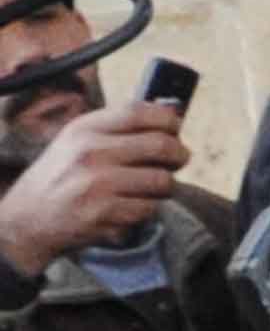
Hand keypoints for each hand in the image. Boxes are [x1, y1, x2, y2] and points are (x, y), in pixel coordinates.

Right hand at [0, 94, 183, 278]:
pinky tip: (129, 207)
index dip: (167, 119)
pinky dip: (147, 209)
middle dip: (179, 155)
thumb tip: (172, 116)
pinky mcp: (104, 212)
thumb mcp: (78, 141)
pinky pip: (150, 208)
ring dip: (165, 186)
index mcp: (84, 129)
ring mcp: (97, 183)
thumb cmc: (64, 176)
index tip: (174, 128)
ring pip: (163, 180)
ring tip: (150, 188)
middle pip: (162, 145)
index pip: (138, 112)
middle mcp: (90, 152)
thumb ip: (118, 128)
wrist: (29, 217)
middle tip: (177, 161)